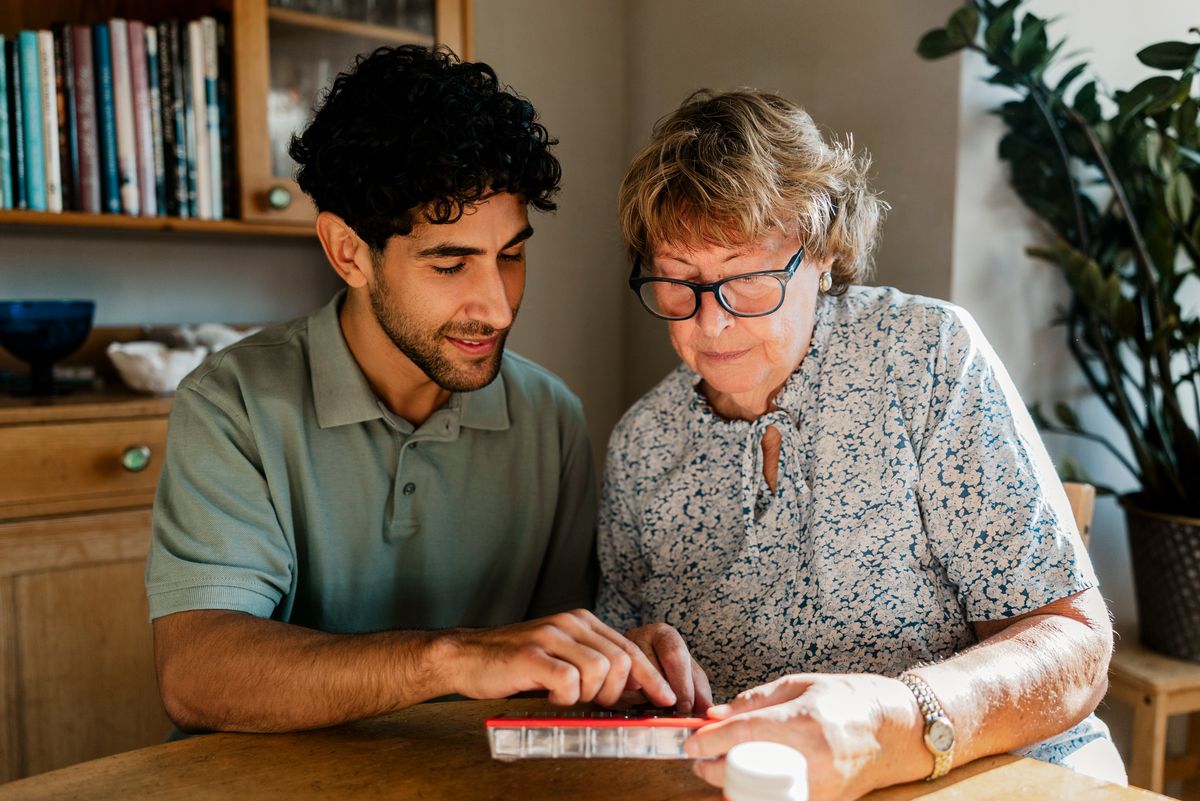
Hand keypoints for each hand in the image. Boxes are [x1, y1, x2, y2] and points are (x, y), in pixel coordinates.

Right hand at [444, 609, 676, 707]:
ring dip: (590, 695)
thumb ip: (594, 664)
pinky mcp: (531, 655)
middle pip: (620, 660)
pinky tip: (551, 696)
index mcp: (581, 622)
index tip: (666, 699)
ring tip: (568, 698)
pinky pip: (568, 681)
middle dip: (618, 692)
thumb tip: (636, 688)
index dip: (651, 677)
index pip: (629, 648)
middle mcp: (570, 623)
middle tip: (598, 704)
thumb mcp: (561, 656)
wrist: (466, 656)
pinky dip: (565, 696)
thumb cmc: (516, 664)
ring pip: (599, 670)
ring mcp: (550, 637)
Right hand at [621, 623, 712, 713]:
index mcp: (663, 634)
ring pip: (632, 680)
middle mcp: (638, 635)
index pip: (674, 655)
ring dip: (644, 699)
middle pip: (653, 669)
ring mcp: (616, 649)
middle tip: (668, 707)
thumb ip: (698, 689)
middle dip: (663, 694)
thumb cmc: (665, 671)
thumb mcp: (686, 674)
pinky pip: (615, 690)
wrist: (631, 666)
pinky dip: (627, 702)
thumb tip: (709, 711)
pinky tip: (633, 701)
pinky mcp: (603, 667)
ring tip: (650, 702)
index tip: (686, 707)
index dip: (682, 684)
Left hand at [684, 673, 923, 800]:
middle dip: (714, 769)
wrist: (898, 730)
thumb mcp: (801, 684)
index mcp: (804, 721)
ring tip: (722, 770)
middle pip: (747, 771)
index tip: (691, 743)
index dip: (711, 740)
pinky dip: (758, 794)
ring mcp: (820, 785)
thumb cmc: (850, 699)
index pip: (745, 734)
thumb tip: (716, 714)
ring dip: (734, 785)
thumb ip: (755, 700)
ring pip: (760, 794)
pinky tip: (750, 780)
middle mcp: (812, 756)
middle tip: (700, 760)